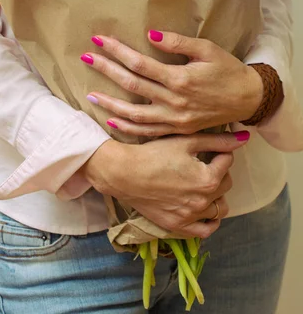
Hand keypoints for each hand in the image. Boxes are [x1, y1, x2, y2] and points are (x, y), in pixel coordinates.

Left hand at [82, 31, 262, 135]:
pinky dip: (127, 127)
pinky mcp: (177, 130)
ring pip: (134, 114)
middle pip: (132, 85)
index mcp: (180, 78)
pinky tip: (111, 119)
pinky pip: (147, 132)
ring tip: (90, 94)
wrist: (247, 99)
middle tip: (86, 58)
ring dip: (110, 104)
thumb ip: (178, 42)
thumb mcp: (207, 49)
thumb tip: (150, 34)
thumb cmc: (227, 70)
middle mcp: (174, 101)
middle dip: (106, 70)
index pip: (140, 63)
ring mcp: (174, 119)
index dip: (117, 51)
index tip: (99, 40)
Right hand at [82, 131, 249, 237]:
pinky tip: (203, 208)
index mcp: (209, 179)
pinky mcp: (178, 227)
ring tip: (201, 184)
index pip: (227, 162)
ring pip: (219, 208)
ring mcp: (191, 217)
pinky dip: (209, 221)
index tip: (207, 148)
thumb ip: (218, 141)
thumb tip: (245, 138)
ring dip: (216, 195)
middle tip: (201, 163)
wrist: (124, 173)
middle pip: (225, 184)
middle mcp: (203, 201)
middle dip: (218, 171)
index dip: (218, 152)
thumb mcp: (186, 141)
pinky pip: (205, 230)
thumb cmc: (154, 153)